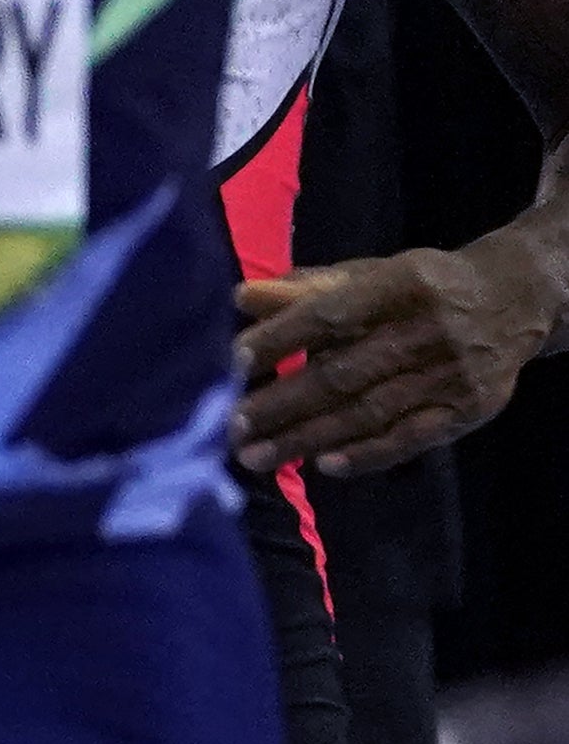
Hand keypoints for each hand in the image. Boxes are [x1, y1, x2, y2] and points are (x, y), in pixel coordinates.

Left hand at [235, 231, 568, 476]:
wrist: (514, 300)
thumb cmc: (417, 290)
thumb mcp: (369, 276)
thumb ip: (305, 290)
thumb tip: (240, 298)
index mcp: (401, 285)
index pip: (329, 315)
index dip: (278, 341)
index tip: (228, 364)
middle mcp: (430, 329)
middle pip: (345, 372)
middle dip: (282, 403)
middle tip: (228, 427)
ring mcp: (452, 373)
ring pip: (370, 411)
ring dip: (307, 438)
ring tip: (255, 457)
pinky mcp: (469, 408)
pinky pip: (411, 438)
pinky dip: (367, 454)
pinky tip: (324, 466)